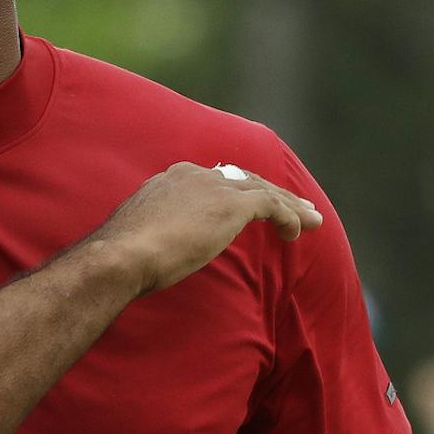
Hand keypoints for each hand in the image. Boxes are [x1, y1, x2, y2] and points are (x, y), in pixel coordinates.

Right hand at [97, 162, 320, 298]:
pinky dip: (287, 216)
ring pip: (263, 189)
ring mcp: (213, 187)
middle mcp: (194, 175)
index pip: (215, 180)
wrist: (120, 255)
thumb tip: (160, 248)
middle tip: (296, 207)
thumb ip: (158, 233)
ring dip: (290, 205)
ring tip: (312, 220)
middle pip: (243, 179)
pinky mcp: (230, 205)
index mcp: (172, 180)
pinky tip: (296, 233)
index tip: (251, 206)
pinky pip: (270, 205)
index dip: (238, 191)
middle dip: (272, 193)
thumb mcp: (141, 237)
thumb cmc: (123, 258)